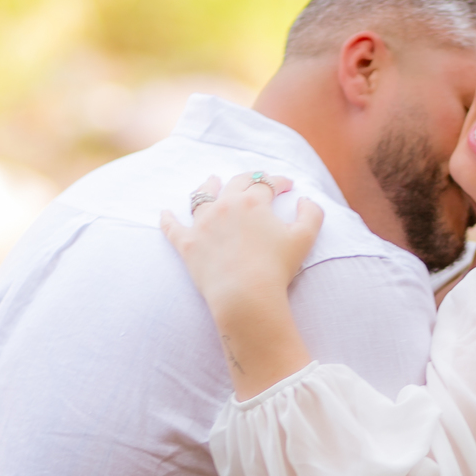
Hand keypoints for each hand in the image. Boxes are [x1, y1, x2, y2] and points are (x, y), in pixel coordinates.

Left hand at [162, 173, 323, 317]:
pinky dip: (167, 219)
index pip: (266, 183)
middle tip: (254, 181)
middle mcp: (224, 205)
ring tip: (210, 181)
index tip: (287, 185)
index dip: (279, 182)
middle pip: (234, 183)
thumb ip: (311, 214)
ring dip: (207, 186)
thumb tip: (305, 200)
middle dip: (248, 179)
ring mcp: (202, 224)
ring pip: (201, 197)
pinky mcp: (187, 245)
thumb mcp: (305, 239)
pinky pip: (172, 228)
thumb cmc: (276, 268)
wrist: (245, 295)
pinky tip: (164, 213)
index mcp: (252, 201)